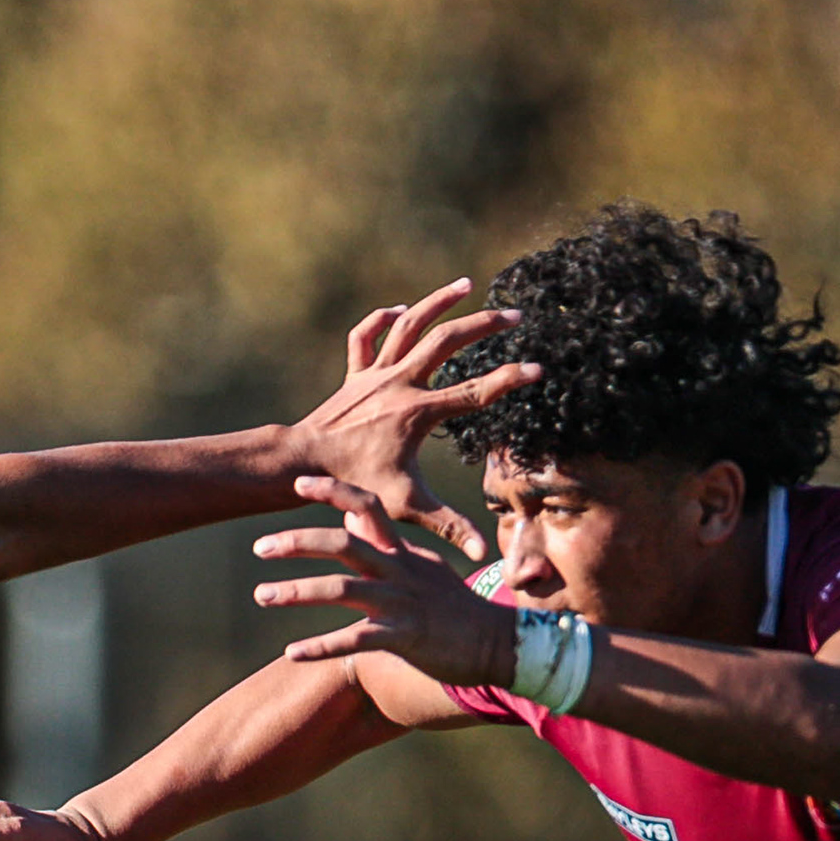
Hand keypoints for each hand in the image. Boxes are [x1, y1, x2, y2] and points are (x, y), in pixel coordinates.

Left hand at [249, 473, 522, 688]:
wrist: (496, 643)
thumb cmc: (449, 606)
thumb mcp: (420, 565)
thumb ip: (382, 540)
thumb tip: (348, 511)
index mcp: (401, 551)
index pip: (368, 507)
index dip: (333, 491)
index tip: (298, 480)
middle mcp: (399, 570)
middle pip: (344, 543)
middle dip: (299, 541)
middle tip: (260, 547)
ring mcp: (401, 602)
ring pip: (342, 588)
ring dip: (297, 591)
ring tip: (262, 595)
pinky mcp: (404, 637)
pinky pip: (354, 640)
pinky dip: (321, 647)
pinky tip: (291, 653)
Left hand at [281, 283, 539, 561]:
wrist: (300, 465)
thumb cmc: (353, 486)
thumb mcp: (404, 505)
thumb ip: (446, 526)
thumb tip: (481, 557)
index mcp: (418, 413)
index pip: (475, 393)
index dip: (509, 380)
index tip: (538, 369)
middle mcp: (398, 384)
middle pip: (447, 341)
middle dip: (484, 324)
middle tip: (515, 314)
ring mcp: (374, 375)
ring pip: (409, 324)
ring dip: (437, 302)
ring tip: (465, 284)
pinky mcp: (353, 374)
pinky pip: (366, 336)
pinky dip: (383, 320)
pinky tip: (402, 311)